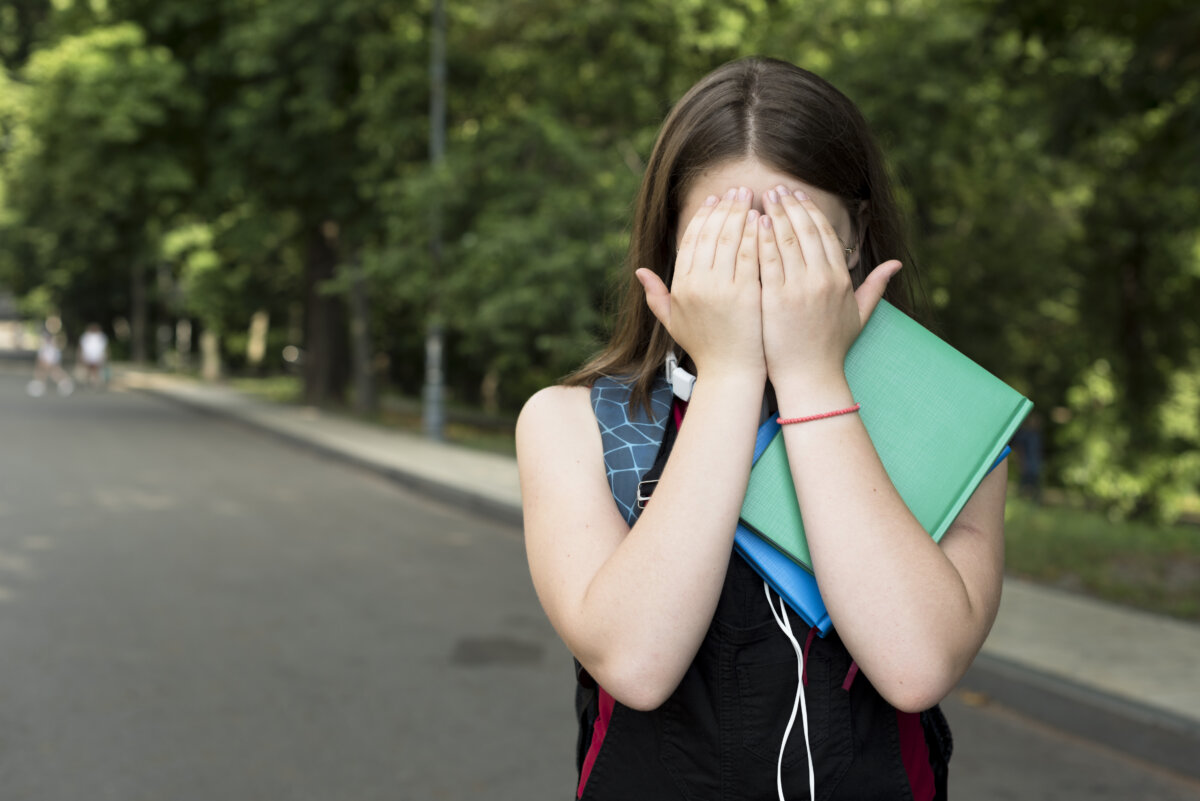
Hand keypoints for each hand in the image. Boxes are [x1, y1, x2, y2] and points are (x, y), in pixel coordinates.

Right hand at [637, 187, 765, 382]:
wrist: (730, 374)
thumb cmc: (706, 349)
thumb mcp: (673, 322)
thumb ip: (656, 296)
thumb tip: (640, 271)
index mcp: (680, 287)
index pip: (691, 240)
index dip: (703, 217)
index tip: (714, 200)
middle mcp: (697, 285)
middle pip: (711, 234)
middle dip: (725, 207)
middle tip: (738, 190)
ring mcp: (721, 289)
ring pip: (731, 239)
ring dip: (741, 213)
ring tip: (752, 197)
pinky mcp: (746, 294)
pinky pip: (751, 254)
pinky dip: (756, 234)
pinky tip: (763, 220)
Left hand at [757, 185, 901, 391]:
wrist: (810, 377)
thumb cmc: (831, 348)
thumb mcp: (859, 315)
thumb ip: (875, 286)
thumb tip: (896, 264)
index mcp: (841, 280)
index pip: (826, 235)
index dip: (810, 212)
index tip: (798, 196)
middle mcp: (822, 280)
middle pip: (805, 231)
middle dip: (790, 206)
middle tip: (776, 189)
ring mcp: (799, 289)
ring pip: (786, 241)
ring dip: (774, 216)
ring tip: (762, 198)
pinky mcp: (776, 299)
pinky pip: (767, 261)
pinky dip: (760, 239)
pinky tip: (752, 224)